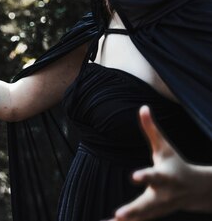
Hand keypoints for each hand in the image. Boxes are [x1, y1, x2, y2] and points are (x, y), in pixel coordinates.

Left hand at [108, 105, 211, 220]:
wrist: (197, 190)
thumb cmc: (175, 164)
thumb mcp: (165, 147)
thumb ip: (152, 129)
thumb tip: (143, 107)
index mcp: (164, 177)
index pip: (154, 176)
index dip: (145, 176)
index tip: (134, 176)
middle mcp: (162, 195)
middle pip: (146, 204)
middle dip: (134, 210)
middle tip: (120, 215)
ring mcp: (158, 208)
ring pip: (141, 217)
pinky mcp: (152, 214)